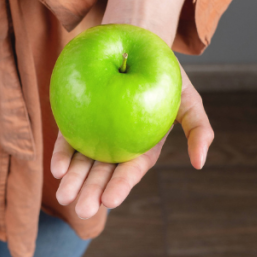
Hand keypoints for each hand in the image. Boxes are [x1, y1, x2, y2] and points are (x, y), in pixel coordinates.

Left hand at [50, 64, 212, 218]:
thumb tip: (200, 163)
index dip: (121, 185)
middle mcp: (117, 148)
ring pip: (82, 163)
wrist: (138, 47)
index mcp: (142, 149)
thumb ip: (199, 129)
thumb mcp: (190, 101)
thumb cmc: (168, 78)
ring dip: (73, 181)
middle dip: (92, 192)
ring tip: (63, 198)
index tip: (110, 200)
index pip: (131, 171)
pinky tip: (56, 170)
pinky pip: (68, 142)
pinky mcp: (77, 124)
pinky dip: (61, 156)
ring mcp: (95, 137)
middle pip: (103, 174)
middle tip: (82, 209)